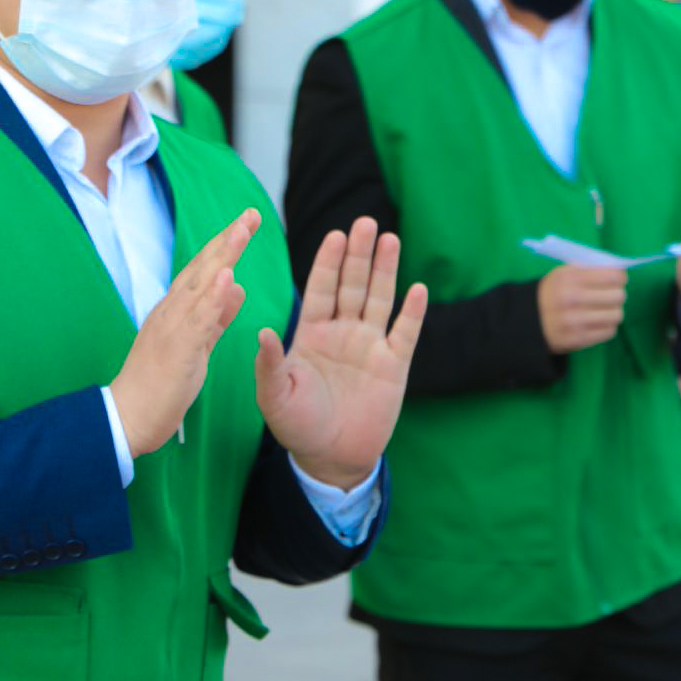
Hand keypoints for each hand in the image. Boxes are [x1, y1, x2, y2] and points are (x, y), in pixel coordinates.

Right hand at [114, 209, 258, 456]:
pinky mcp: (176, 349)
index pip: (204, 271)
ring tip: (242, 229)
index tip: (245, 223)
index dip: (225, 246)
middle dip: (228, 239)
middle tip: (251, 213)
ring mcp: (172, 327)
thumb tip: (235, 286)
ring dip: (222, 255)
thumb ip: (216, 316)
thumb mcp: (196, 344)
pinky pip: (197, 319)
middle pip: (202, 268)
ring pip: (200, 285)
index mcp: (176, 311)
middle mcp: (171, 312)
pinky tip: (227, 276)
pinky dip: (212, 296)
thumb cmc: (159, 385)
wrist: (127, 417)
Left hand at [259, 216, 428, 489]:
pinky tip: (419, 289)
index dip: (328, 262)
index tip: (335, 235)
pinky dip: (413, 312)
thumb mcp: (274, 396)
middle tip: (366, 223)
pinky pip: (406, 334)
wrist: (331, 457)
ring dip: (386, 270)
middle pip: (352, 285)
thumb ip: (269, 364)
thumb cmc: (297, 426)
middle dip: (359, 255)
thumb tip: (261, 331)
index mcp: (312, 333)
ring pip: (380, 299)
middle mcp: (343, 332)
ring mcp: (370, 346)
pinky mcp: (394, 366)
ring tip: (391, 239)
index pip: (321, 289)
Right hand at [538, 264, 627, 352]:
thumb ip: (589, 269)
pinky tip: (597, 322)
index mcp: (571, 278)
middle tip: (611, 296)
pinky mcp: (578, 339)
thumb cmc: (551, 293)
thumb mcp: (562, 274)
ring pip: (617, 315)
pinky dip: (607, 326)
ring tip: (604, 310)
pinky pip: (609, 331)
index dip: (620, 277)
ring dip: (613, 312)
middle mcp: (574, 299)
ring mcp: (576, 321)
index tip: (617, 280)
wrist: (527, 321)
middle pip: (618, 296)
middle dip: (617, 295)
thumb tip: (619, 271)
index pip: (613, 276)